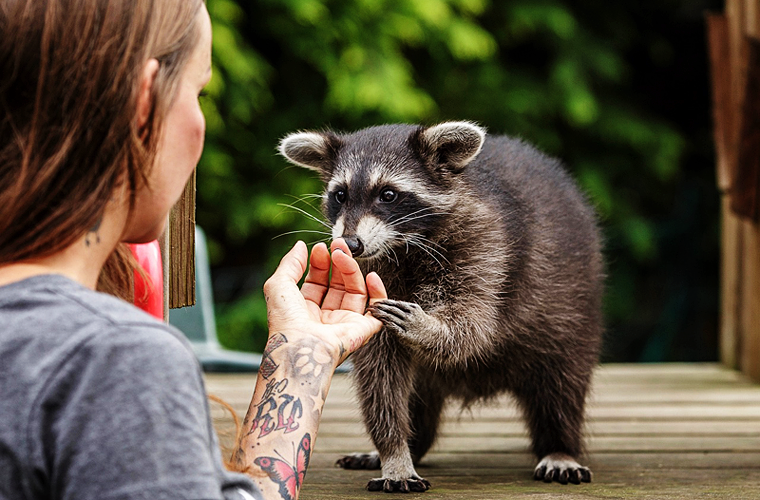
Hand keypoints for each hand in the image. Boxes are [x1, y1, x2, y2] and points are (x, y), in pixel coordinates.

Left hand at [263, 239, 386, 364]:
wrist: (300, 348)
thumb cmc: (285, 321)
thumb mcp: (278, 285)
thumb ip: (290, 263)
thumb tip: (301, 246)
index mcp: (305, 310)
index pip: (318, 282)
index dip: (320, 263)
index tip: (320, 247)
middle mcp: (325, 317)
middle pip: (338, 285)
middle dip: (338, 263)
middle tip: (338, 244)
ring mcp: (345, 324)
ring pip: (356, 291)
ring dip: (352, 270)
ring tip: (344, 254)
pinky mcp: (362, 331)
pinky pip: (377, 310)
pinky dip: (379, 292)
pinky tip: (371, 276)